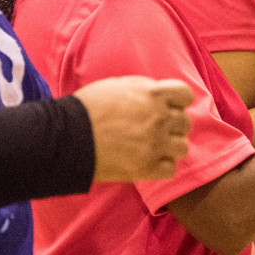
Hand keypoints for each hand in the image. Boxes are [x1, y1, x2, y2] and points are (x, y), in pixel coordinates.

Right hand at [74, 76, 193, 181]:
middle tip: (155, 130)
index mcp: (153, 94)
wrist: (68, 136)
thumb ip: (143, 89)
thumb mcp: (118, 85)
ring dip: (170, 147)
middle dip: (172, 126)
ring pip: (182, 147)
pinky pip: (170, 169)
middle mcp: (159, 118)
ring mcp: (154, 144)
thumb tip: (158, 94)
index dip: (178, 101)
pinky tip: (148, 162)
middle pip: (185, 123)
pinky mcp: (146, 167)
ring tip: (153, 148)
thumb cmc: (89, 107)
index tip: (169, 107)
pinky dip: (162, 167)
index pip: (185, 95)